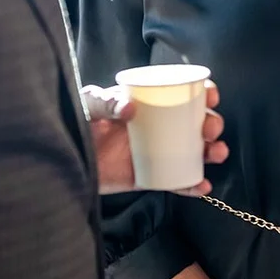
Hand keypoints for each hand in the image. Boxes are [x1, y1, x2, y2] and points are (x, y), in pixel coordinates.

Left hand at [83, 81, 227, 195]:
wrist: (62, 160)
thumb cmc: (75, 123)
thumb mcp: (87, 105)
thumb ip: (104, 102)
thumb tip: (131, 108)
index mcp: (149, 103)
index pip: (182, 93)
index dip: (202, 93)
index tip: (210, 97)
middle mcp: (158, 126)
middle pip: (195, 122)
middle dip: (211, 124)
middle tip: (209, 130)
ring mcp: (156, 152)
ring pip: (193, 152)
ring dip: (211, 152)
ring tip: (217, 153)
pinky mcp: (149, 177)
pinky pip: (176, 181)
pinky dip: (192, 185)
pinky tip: (203, 185)